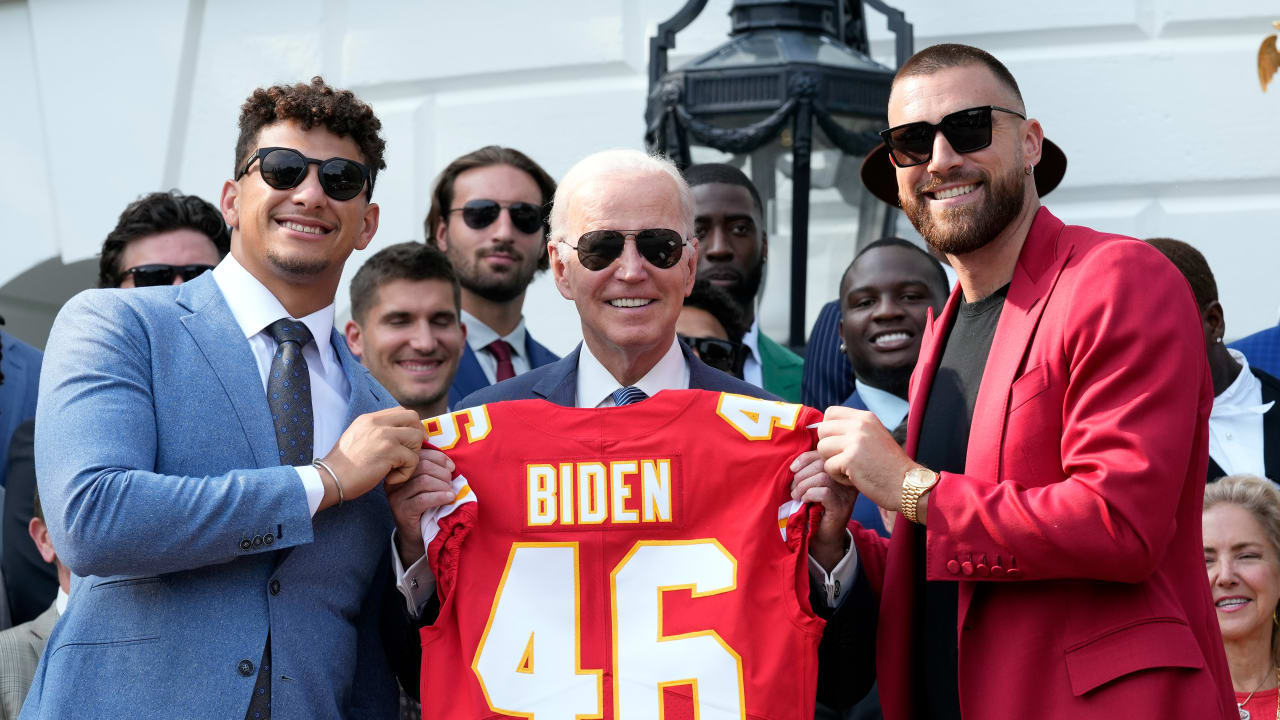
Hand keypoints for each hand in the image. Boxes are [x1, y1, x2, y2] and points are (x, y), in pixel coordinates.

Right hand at [318, 407, 423, 510]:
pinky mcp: (390, 451)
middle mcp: (378, 422)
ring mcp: (384, 435)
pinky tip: (390, 479)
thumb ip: (377, 432)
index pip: (402, 412)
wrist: (330, 479)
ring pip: (417, 438)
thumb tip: (401, 434)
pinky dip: (405, 473)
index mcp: (370, 418)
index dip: (411, 427)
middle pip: (414, 419)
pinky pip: (413, 460)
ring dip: (412, 456)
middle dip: (417, 437)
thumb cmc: (344, 466)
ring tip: (397, 469)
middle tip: (409, 455)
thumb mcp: (358, 438)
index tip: (409, 443)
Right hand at [388, 447, 457, 566]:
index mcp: (400, 471)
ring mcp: (396, 497)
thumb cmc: (427, 507)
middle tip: (451, 483)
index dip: (439, 458)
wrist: (417, 536)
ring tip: (451, 492)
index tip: (452, 467)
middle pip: (422, 466)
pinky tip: (449, 498)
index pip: (419, 455)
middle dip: (442, 473)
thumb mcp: (430, 486)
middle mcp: (394, 482)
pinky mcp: (402, 511)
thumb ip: (435, 471)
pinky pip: (423, 499)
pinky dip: (440, 497)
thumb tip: (450, 464)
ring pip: (423, 481)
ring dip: (442, 485)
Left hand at [789, 450, 854, 571]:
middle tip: (793, 488)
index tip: (792, 469)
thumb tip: (794, 465)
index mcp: (841, 470)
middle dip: (801, 474)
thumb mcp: (811, 485)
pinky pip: (824, 493)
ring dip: (803, 486)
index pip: (824, 453)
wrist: (823, 537)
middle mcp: (848, 480)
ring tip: (796, 496)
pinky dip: (809, 494)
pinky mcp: (842, 508)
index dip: (805, 458)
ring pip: (823, 478)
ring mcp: (847, 494)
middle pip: (823, 464)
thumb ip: (808, 471)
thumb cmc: (814, 508)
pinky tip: (805, 501)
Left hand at [815, 405, 918, 512]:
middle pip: (822, 430)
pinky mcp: (850, 459)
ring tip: (850, 469)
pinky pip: (828, 466)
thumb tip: (822, 427)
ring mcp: (855, 441)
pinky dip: (838, 477)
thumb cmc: (888, 466)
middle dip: (828, 448)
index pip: (830, 413)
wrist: (906, 485)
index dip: (829, 429)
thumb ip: (852, 430)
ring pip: (822, 448)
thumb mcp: (872, 437)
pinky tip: (854, 478)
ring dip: (832, 463)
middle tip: (844, 460)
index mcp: (865, 418)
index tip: (839, 444)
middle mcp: (860, 425)